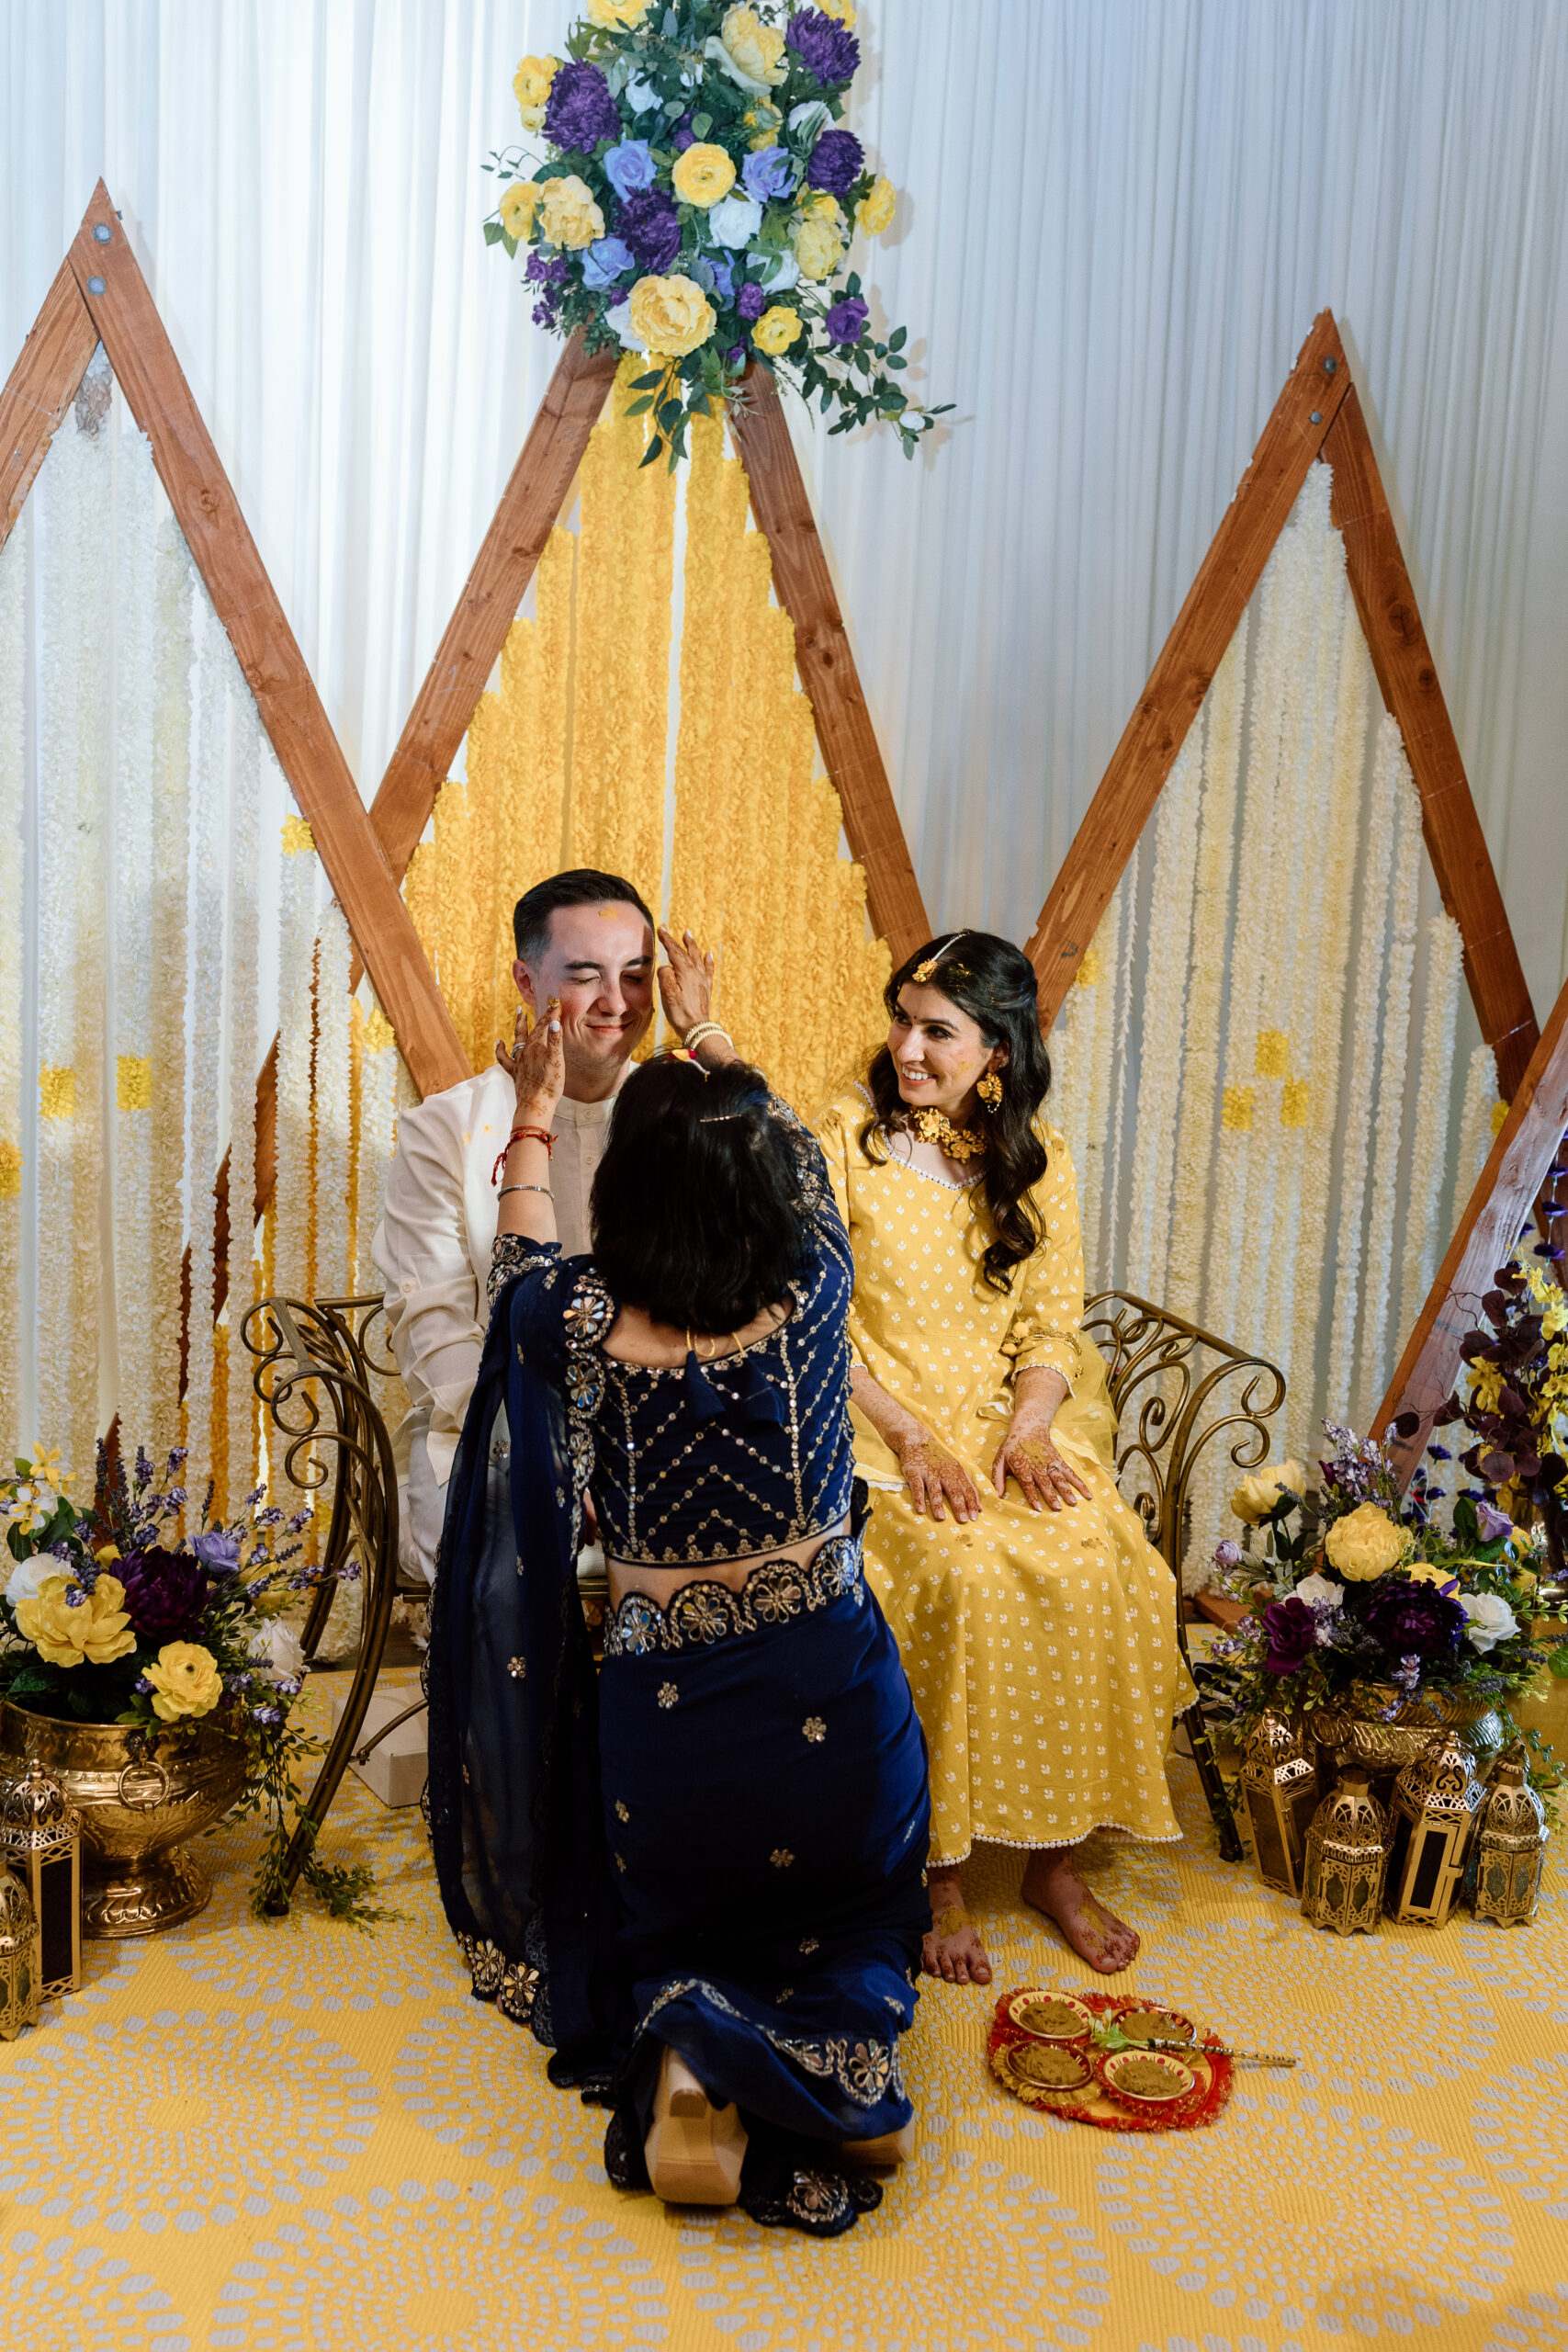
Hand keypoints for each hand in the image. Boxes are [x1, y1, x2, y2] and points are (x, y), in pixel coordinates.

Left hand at [496, 997, 563, 1122]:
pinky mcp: (515, 1072)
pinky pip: (504, 1058)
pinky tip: (499, 1042)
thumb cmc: (549, 1086)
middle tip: (547, 1006)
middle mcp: (525, 1051)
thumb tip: (554, 1023)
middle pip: (533, 1030)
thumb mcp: (557, 1062)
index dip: (552, 1014)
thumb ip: (555, 1041)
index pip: (545, 1026)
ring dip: (520, 1025)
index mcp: (536, 1047)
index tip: (558, 1004)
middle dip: (541, 1017)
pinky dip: (500, 1049)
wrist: (535, 1106)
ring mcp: (519, 1061)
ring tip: (520, 1013)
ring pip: (518, 1039)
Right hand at [657, 925, 714, 1039]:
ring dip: (692, 945)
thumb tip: (667, 967)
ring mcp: (703, 979)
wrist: (696, 1027)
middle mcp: (696, 972)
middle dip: (678, 940)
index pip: (674, 951)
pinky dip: (708, 960)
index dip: (667, 940)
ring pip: (697, 957)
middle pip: (686, 952)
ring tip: (688, 935)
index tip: (661, 930)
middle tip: (672, 931)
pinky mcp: (706, 987)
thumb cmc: (679, 1011)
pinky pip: (708, 969)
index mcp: (685, 971)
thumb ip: (665, 975)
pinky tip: (709, 954)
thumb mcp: (666, 992)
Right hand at [896, 1433, 982, 1523]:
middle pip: (954, 1491)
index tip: (975, 1516)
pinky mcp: (914, 1473)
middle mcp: (944, 1473)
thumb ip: (967, 1486)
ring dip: (938, 1505)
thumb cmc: (939, 1459)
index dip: (972, 1503)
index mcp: (956, 1472)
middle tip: (964, 1520)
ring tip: (941, 1518)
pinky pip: (917, 1488)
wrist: (918, 1441)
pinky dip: (919, 1499)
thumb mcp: (956, 1468)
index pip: (967, 1489)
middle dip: (959, 1506)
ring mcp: (929, 1473)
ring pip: (935, 1490)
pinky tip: (921, 1510)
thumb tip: (979, 1507)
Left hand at [990, 1428, 1092, 1512]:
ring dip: (1067, 1491)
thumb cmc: (1012, 1447)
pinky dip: (1079, 1483)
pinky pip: (1071, 1473)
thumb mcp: (999, 1459)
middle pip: (1046, 1483)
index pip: (1028, 1484)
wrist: (1028, 1428)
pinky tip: (1087, 1494)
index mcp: (1023, 1467)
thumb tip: (998, 1495)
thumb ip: (997, 1477)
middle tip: (1057, 1508)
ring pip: (1060, 1479)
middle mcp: (1038, 1466)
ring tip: (1073, 1503)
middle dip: (1052, 1496)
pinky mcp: (1059, 1461)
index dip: (1033, 1496)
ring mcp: (1050, 1463)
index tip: (1038, 1508)